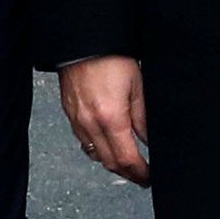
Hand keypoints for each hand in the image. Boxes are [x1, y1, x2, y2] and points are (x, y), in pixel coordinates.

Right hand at [61, 56, 150, 184]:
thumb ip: (143, 118)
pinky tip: (107, 143)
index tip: (149, 177)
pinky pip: (84, 141)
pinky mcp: (70, 114)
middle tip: (142, 176)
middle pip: (110, 163)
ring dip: (112, 162)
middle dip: (128, 173)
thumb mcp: (137, 85)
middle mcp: (91, 124)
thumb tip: (149, 140)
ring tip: (127, 162)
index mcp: (111, 118)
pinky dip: (97, 148)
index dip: (140, 173)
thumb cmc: (111, 56)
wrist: (82, 41)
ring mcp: (77, 121)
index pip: (127, 159)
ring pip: (95, 155)